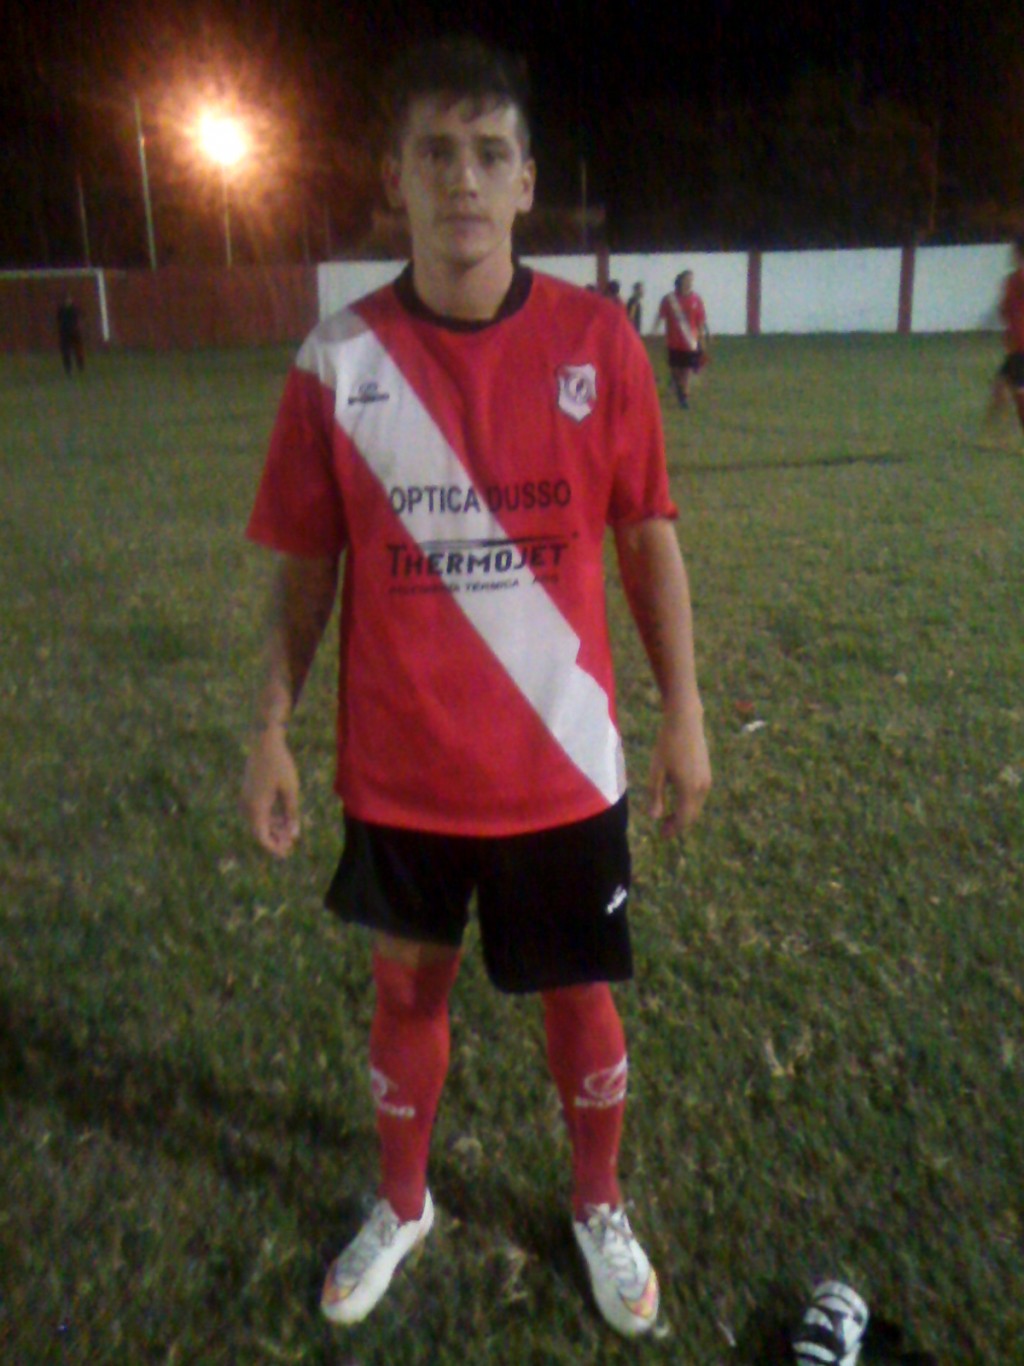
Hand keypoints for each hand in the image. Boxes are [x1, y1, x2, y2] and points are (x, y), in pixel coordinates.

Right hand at [241, 725, 300, 857]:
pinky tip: (282, 818)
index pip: (262, 838)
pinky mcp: (248, 792)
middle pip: (259, 832)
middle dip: (275, 840)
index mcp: (257, 808)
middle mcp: (247, 806)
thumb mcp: (291, 791)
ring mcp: (246, 798)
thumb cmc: (280, 765)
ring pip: (258, 822)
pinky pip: (257, 812)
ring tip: (289, 832)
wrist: (265, 741)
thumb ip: (292, 814)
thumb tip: (294, 835)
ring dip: (272, 829)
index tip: (287, 853)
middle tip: (291, 845)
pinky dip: (269, 818)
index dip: (274, 848)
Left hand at [648, 709, 710, 836]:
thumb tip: (655, 817)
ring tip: (668, 816)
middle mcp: (702, 788)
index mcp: (689, 789)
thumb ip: (656, 795)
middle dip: (679, 824)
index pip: (684, 819)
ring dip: (684, 814)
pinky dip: (689, 803)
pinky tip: (677, 799)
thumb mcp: (656, 771)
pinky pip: (699, 796)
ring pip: (697, 806)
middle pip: (692, 815)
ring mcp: (707, 780)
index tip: (662, 836)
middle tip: (663, 829)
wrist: (686, 721)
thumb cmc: (667, 744)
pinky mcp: (707, 773)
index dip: (673, 830)